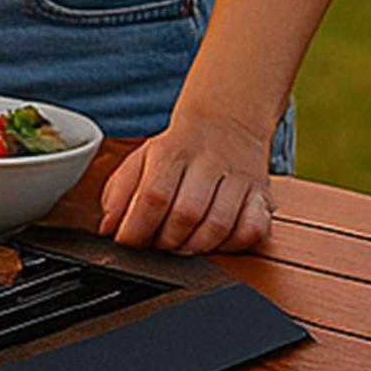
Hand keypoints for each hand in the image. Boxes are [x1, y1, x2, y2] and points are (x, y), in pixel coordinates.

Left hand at [99, 105, 275, 253]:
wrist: (227, 123)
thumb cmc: (179, 151)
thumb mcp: (140, 160)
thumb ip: (118, 194)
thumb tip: (108, 227)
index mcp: (172, 152)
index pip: (153, 196)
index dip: (137, 227)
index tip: (129, 241)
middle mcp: (208, 162)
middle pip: (185, 214)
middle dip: (166, 241)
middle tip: (158, 244)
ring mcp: (239, 179)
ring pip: (218, 226)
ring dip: (195, 247)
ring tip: (182, 245)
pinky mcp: (262, 195)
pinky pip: (252, 230)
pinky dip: (232, 245)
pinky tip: (215, 240)